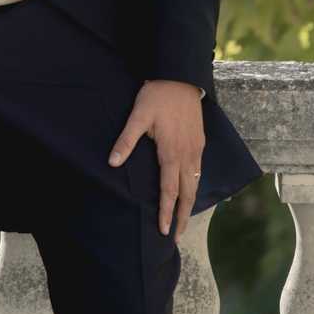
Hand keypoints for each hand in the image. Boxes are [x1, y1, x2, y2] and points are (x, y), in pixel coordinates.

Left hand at [107, 80, 204, 239]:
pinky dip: (195, 186)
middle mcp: (187, 155)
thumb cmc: (156, 97)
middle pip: (187, 194)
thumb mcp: (137, 116)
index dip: (166, 213)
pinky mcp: (200, 141)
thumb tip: (112, 162)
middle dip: (182, 217)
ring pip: (195, 183)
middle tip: (175, 236)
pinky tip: (190, 190)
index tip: (163, 231)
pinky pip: (199, 171)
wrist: (180, 77)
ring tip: (183, 219)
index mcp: (171, 153)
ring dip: (189, 204)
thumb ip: (126, 140)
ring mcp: (196, 149)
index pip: (169, 191)